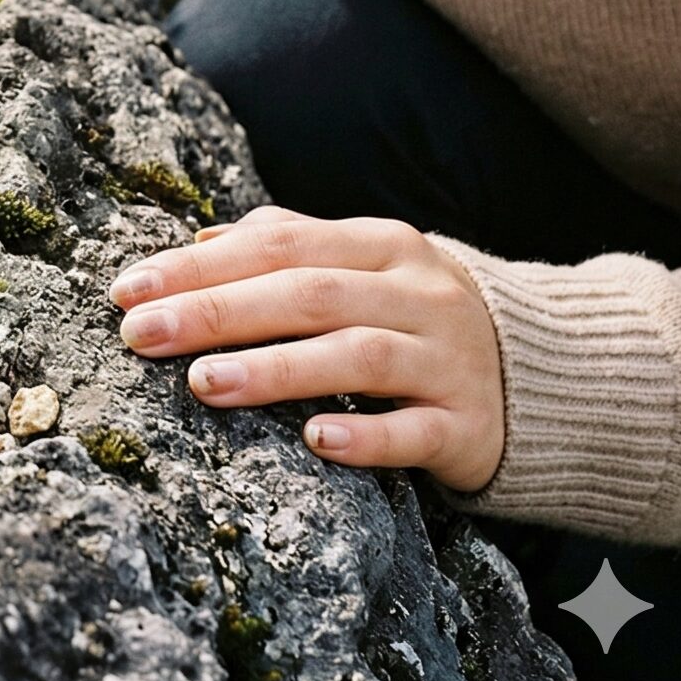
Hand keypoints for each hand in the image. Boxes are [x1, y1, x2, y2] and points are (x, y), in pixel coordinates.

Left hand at [107, 203, 504, 492]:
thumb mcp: (363, 263)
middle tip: (140, 336)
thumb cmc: (418, 313)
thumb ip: (285, 244)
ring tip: (202, 384)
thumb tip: (195, 239)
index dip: (198, 264)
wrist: (552, 374)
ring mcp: (447, 360)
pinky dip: (367, 436)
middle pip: (305, 294)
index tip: (128, 289)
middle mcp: (415, 294)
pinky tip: (316, 441)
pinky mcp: (471, 427)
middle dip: (214, 312)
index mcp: (379, 244)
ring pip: (355, 357)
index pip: (276, 243)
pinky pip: (416, 432)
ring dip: (274, 369)